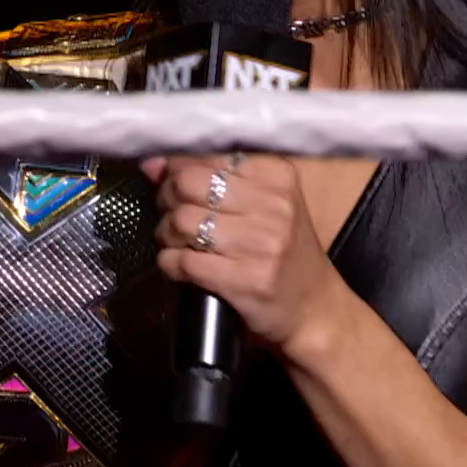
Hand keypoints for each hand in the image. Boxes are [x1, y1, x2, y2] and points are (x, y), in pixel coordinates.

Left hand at [139, 153, 348, 356]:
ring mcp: (261, 244)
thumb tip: (151, 164)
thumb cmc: (284, 252)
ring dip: (167, 234)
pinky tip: (179, 266)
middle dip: (167, 199)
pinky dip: (170, 263)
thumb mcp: (262, 205)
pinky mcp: (246, 280)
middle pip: (188, 183)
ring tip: (177, 242)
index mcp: (278, 176)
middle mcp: (274, 205)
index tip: (174, 185)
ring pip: (181, 221)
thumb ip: (210, 178)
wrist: (315, 309)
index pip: (206, 157)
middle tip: (172, 214)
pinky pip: (183, 261)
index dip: (178, 170)